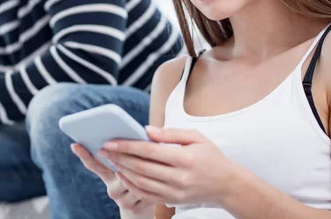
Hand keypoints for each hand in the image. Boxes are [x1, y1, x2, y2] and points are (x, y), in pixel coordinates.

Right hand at [71, 143, 154, 218]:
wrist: (143, 207)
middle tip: (134, 152)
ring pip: (133, 182)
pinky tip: (156, 184)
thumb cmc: (140, 177)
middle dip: (127, 161)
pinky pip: (144, 193)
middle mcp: (111, 188)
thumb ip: (129, 152)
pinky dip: (152, 186)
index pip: (94, 164)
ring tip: (152, 168)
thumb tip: (136, 131)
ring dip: (144, 174)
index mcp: (109, 174)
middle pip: (118, 171)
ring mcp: (121, 200)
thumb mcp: (131, 165)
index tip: (75, 144)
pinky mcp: (133, 208)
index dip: (84, 155)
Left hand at [100, 126, 234, 205]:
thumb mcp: (196, 138)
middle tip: (103, 149)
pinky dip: (131, 186)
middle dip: (119, 158)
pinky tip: (123, 175)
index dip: (127, 146)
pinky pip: (146, 195)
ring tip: (111, 160)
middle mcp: (179, 177)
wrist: (226, 185)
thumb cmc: (211, 157)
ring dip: (123, 171)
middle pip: (142, 167)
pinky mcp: (172, 201)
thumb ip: (171, 133)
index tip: (111, 141)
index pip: (149, 151)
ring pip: (141, 182)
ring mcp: (175, 192)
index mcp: (185, 158)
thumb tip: (146, 130)